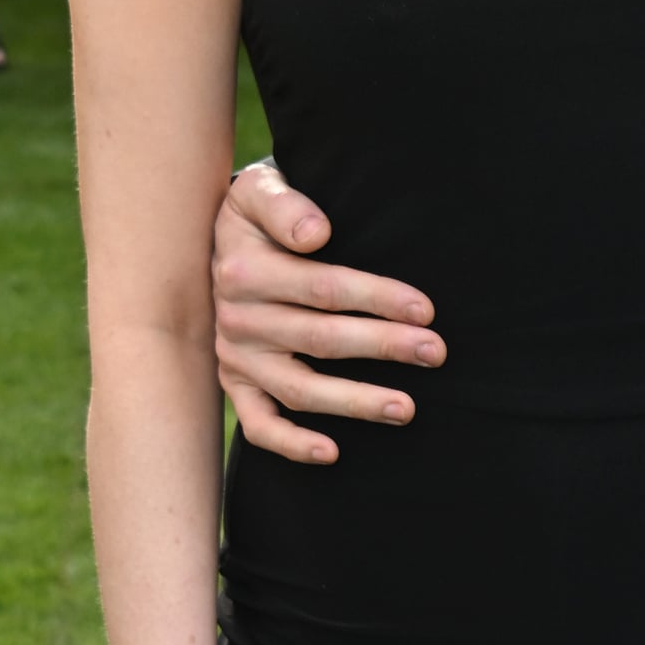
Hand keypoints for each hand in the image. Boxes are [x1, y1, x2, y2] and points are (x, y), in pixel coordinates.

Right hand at [213, 160, 442, 465]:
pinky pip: (259, 425)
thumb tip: (316, 233)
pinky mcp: (235, 385)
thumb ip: (285, 206)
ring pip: (299, 389)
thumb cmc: (257, 216)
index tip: (426, 310)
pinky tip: (332, 453)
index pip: (324, 288)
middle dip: (384, 346)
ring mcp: (237, 357)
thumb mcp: (258, 192)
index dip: (377, 298)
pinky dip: (291, 443)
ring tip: (407, 408)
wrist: (208, 243)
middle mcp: (238, 319)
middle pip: (322, 339)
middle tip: (436, 352)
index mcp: (246, 271)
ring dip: (354, 402)